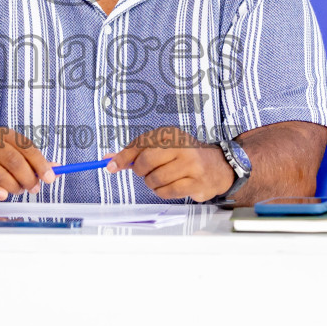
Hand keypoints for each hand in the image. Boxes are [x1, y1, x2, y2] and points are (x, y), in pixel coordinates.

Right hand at [0, 127, 55, 200]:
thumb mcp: (14, 159)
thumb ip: (34, 164)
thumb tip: (57, 169)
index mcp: (3, 135)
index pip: (26, 148)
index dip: (40, 164)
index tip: (50, 178)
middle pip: (14, 160)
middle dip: (28, 177)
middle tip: (34, 188)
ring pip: (0, 174)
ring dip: (13, 187)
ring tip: (16, 190)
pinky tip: (2, 195)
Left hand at [108, 127, 233, 201]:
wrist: (217, 166)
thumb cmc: (184, 156)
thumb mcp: (162, 146)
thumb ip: (136, 152)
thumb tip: (109, 160)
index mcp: (171, 134)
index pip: (140, 144)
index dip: (122, 157)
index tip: (110, 167)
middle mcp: (181, 146)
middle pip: (145, 162)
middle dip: (141, 172)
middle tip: (146, 173)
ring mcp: (191, 164)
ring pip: (155, 179)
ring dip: (152, 183)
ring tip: (161, 179)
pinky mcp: (196, 182)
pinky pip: (167, 192)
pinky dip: (162, 192)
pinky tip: (169, 186)